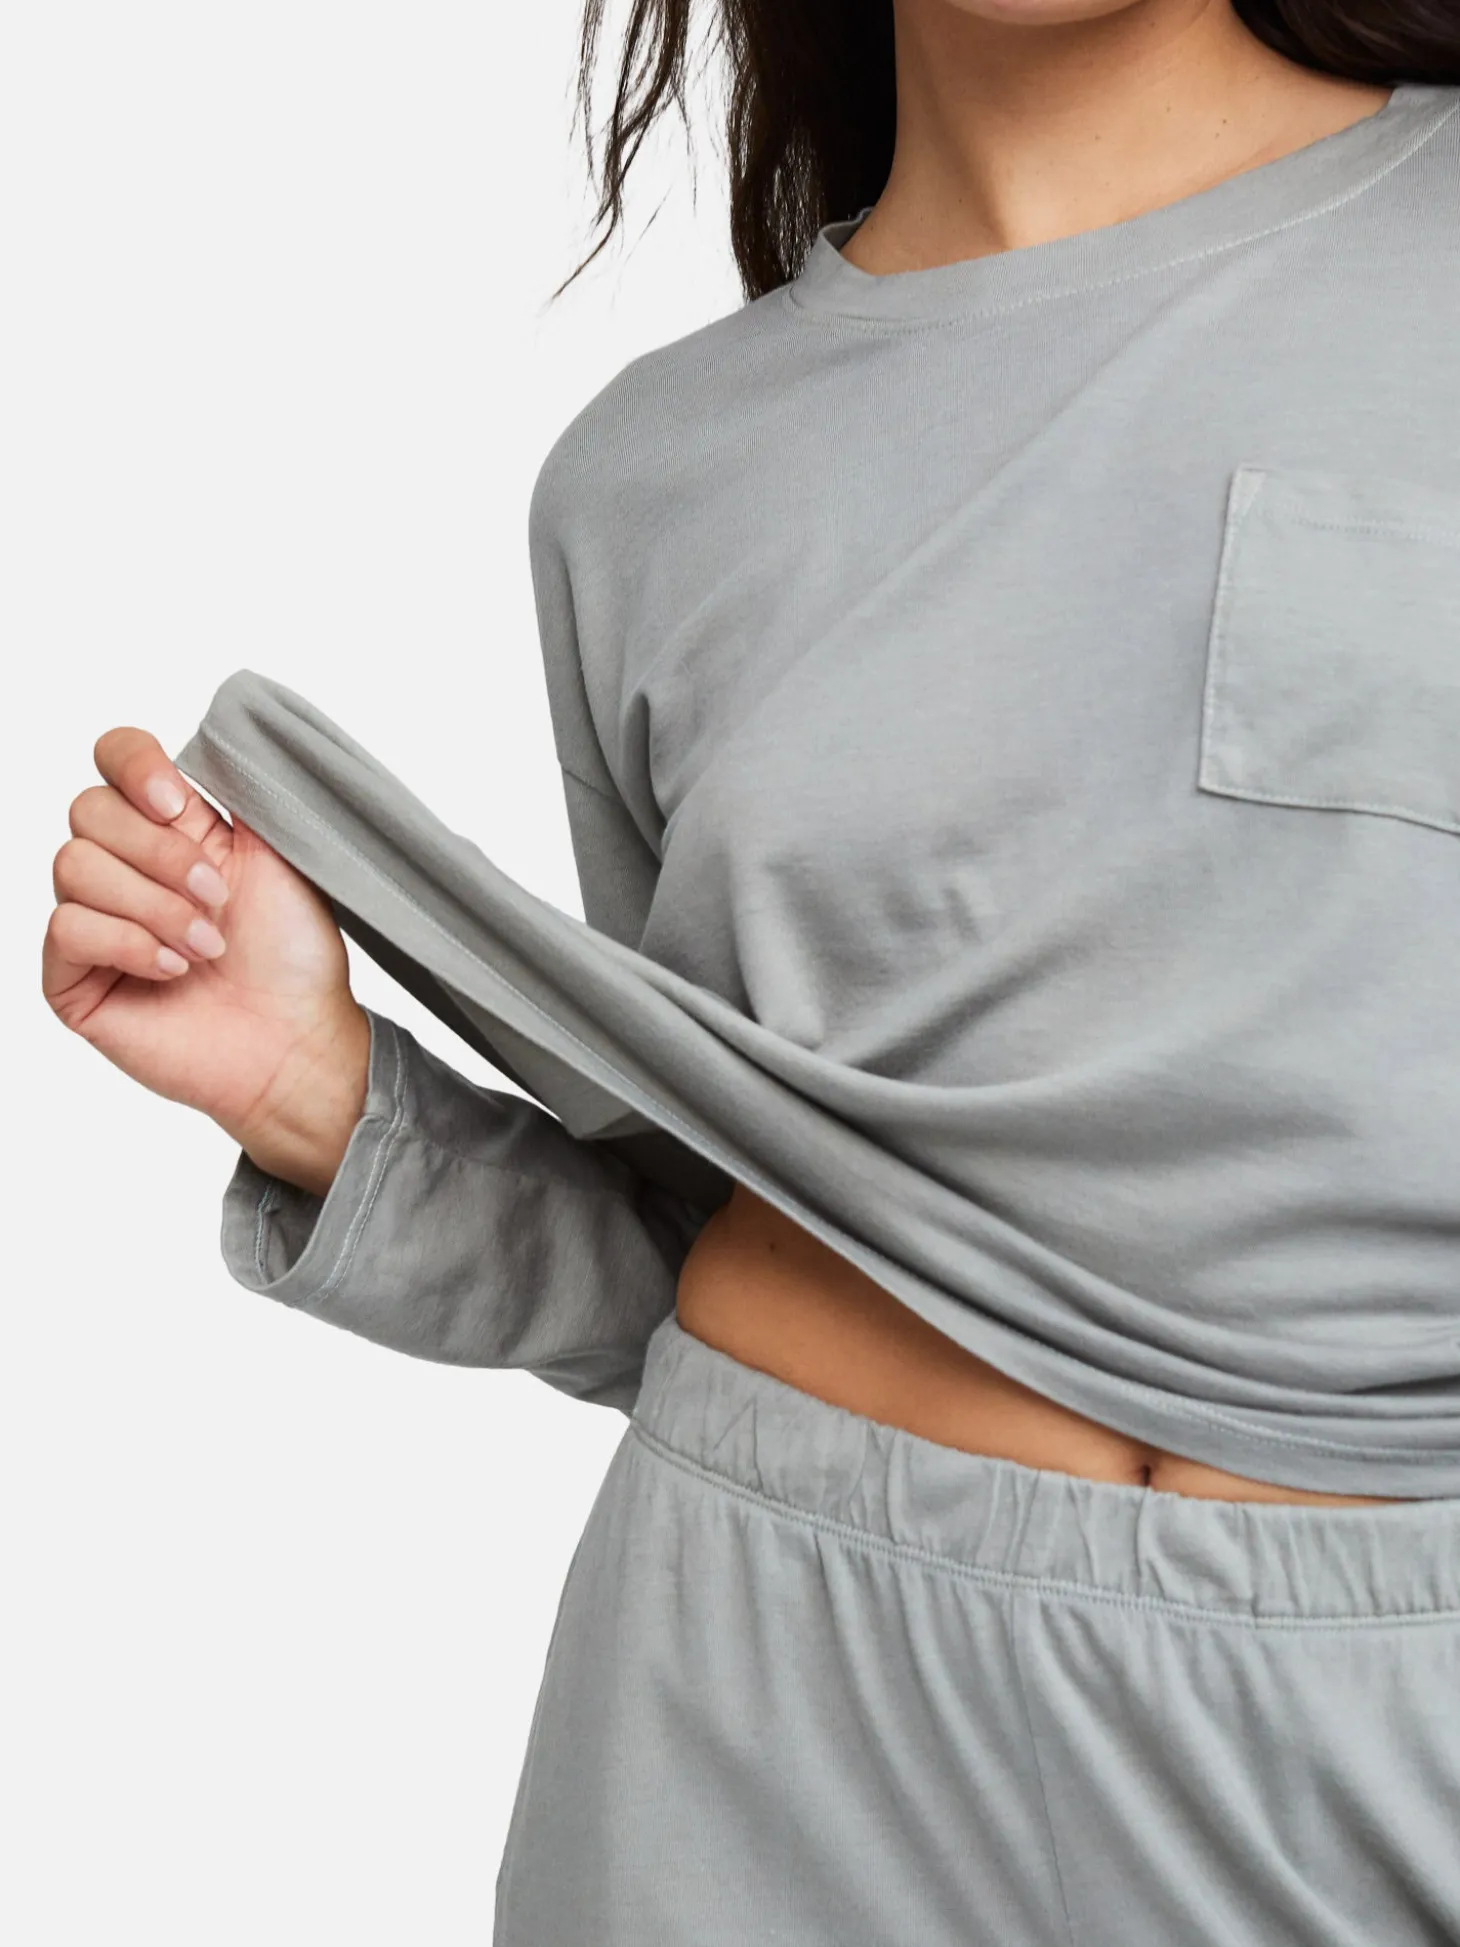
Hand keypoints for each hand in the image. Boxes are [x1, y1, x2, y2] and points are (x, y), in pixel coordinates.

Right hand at [43, 725, 371, 1190]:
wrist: (296, 1039)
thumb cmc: (295, 956)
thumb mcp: (279, 854)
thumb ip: (236, 791)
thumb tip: (209, 738)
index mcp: (171, 829)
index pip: (115, 759)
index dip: (134, 765)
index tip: (179, 804)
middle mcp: (123, 868)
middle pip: (87, 809)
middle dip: (159, 853)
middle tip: (216, 899)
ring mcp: (94, 923)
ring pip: (73, 866)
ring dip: (154, 906)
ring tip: (206, 947)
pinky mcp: (73, 978)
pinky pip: (67, 928)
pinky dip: (128, 944)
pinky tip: (173, 970)